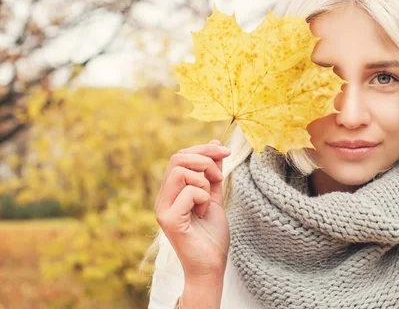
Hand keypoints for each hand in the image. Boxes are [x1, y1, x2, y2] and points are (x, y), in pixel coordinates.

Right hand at [154, 140, 230, 279]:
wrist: (211, 265)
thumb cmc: (211, 234)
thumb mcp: (214, 196)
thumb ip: (212, 172)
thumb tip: (214, 143)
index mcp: (171, 191)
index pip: (180, 156)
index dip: (204, 150)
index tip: (225, 152)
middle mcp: (163, 198)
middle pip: (177, 158)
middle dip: (205, 159)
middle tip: (220, 176)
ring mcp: (163, 209)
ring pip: (180, 171)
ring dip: (203, 181)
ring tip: (207, 200)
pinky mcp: (168, 220)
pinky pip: (188, 191)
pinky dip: (202, 197)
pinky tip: (203, 212)